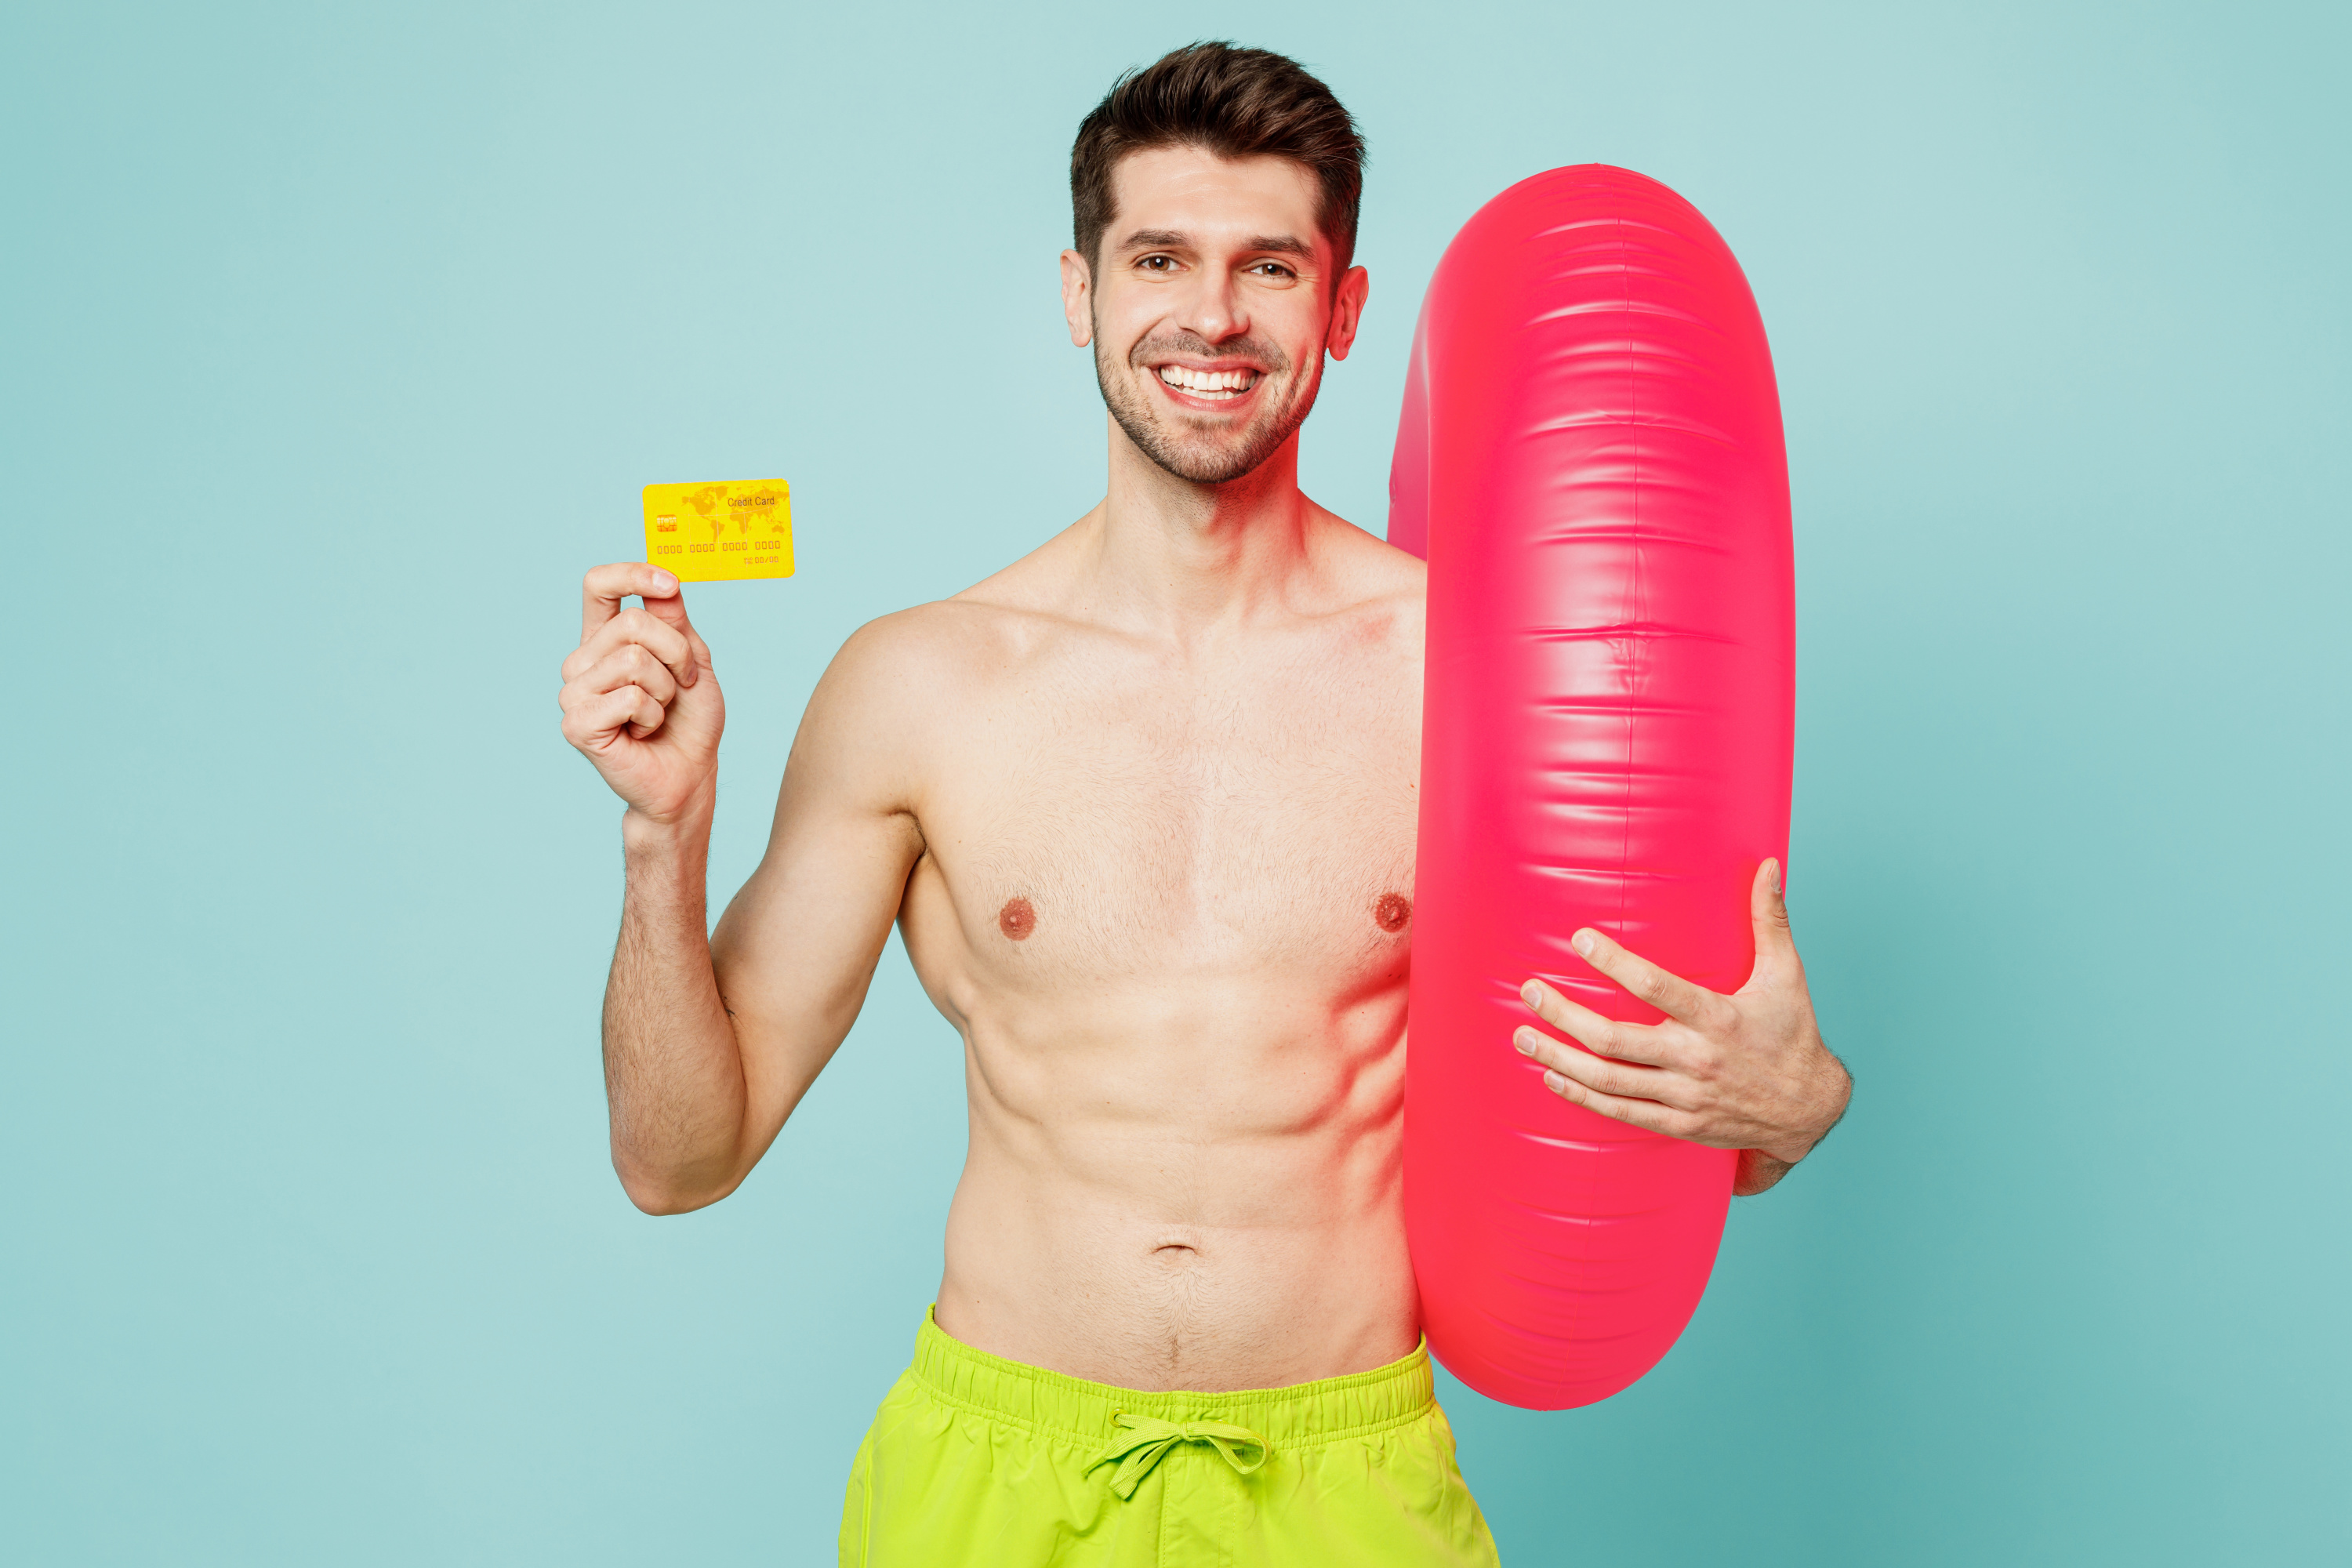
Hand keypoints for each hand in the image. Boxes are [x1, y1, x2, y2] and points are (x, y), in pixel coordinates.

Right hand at [558, 563, 723, 824]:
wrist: (689, 776)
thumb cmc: (689, 721)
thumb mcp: (691, 661)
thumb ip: (675, 621)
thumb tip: (665, 583)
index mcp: (604, 639)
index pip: (598, 586)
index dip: (632, 575)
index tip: (670, 583)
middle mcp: (582, 661)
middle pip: (632, 623)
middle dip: (676, 653)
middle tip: (680, 684)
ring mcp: (574, 693)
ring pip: (633, 661)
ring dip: (665, 690)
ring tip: (658, 714)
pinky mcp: (577, 724)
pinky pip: (629, 698)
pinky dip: (652, 716)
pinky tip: (643, 732)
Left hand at [1513, 861, 1849, 1195]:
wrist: (1809, 1110)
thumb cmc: (1793, 1034)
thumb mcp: (1786, 975)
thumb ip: (1769, 919)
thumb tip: (1767, 864)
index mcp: (1717, 1018)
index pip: (1655, 987)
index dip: (1614, 963)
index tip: (1580, 939)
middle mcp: (1695, 1059)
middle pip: (1615, 1039)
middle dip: (1565, 1016)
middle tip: (1530, 991)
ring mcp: (1684, 1096)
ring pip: (1609, 1079)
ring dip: (1560, 1059)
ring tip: (1523, 1037)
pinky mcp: (1680, 1123)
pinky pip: (1622, 1112)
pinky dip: (1584, 1097)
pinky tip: (1554, 1077)